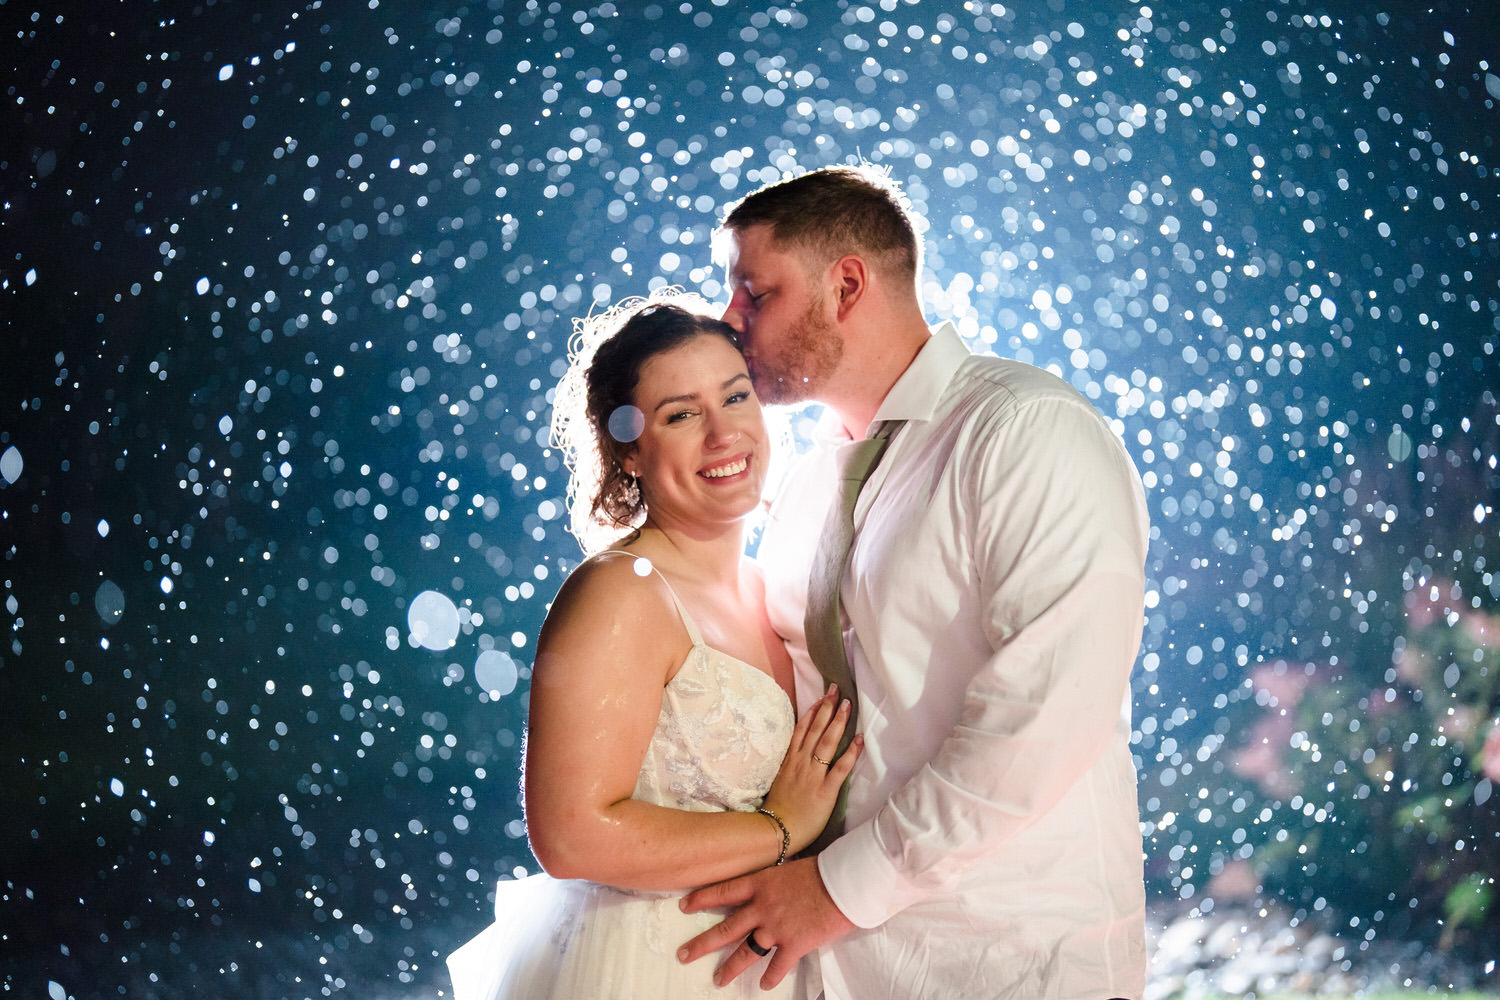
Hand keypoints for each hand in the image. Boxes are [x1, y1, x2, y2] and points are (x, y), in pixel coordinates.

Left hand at [677, 857, 855, 988]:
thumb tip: (769, 886)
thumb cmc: (822, 870)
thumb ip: (774, 881)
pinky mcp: (794, 944)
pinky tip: (764, 986)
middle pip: (726, 928)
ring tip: (718, 979)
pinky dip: (770, 978)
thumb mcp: (789, 868)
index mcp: (760, 883)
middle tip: (683, 954)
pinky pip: (777, 966)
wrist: (844, 882)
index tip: (684, 905)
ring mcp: (776, 928)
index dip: (701, 899)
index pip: (723, 891)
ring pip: (746, 952)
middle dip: (702, 943)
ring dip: (730, 968)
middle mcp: (762, 907)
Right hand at [760, 685, 862, 853]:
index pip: (802, 729)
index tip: (822, 697)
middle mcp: (801, 763)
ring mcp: (813, 775)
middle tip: (837, 690)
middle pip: (815, 729)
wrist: (778, 830)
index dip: (813, 711)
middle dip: (827, 708)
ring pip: (826, 743)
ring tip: (848, 706)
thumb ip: (791, 764)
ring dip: (838, 722)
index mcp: (791, 760)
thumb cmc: (780, 808)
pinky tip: (859, 739)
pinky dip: (851, 752)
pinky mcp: (825, 790)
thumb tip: (800, 752)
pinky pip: (840, 768)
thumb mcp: (781, 779)